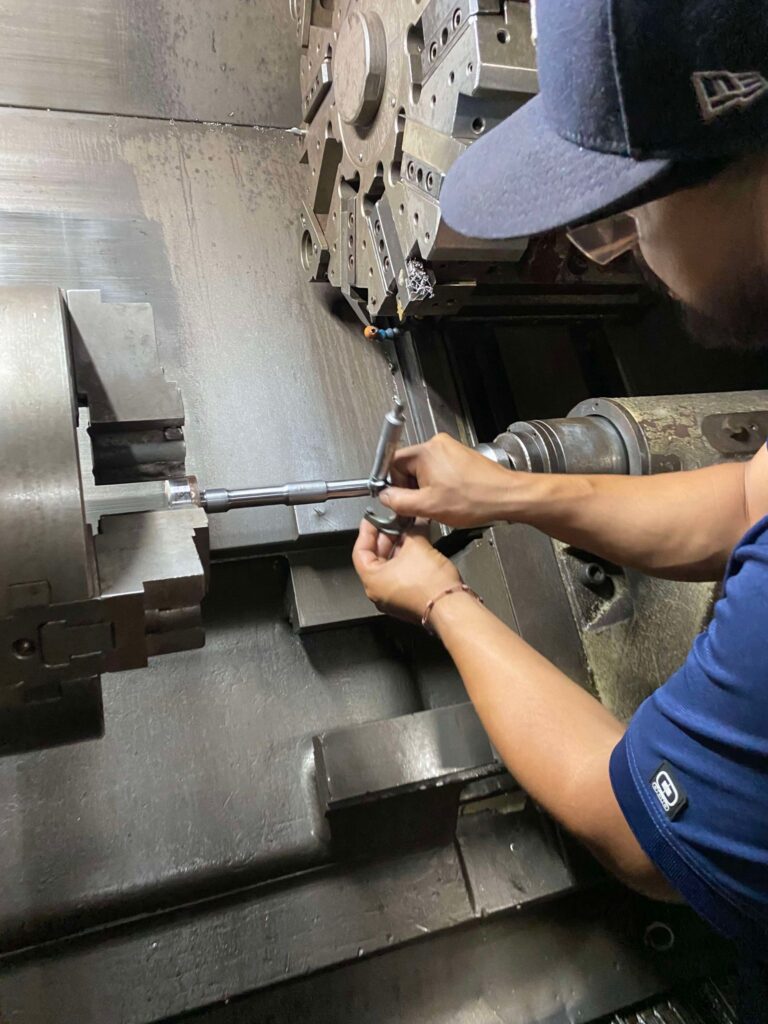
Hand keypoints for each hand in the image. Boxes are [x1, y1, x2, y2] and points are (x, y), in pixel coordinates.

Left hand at [352, 519, 460, 623]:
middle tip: (396, 521)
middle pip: (376, 558)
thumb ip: (411, 530)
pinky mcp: (408, 599)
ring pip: (392, 566)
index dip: (367, 531)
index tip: (371, 519)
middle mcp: (379, 592)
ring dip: (401, 547)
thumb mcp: (417, 546)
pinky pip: (403, 575)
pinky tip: (419, 546)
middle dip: (388, 537)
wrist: (452, 606)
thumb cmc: (431, 585)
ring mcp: (394, 598)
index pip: (360, 550)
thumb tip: (414, 522)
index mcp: (372, 581)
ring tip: (410, 530)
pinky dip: (408, 559)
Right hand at [378, 433, 515, 527]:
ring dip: (425, 489)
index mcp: (426, 451)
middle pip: (408, 466)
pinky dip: (438, 485)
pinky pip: (438, 470)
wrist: (506, 497)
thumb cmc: (475, 498)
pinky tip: (448, 499)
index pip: (393, 462)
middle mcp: (437, 445)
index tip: (396, 499)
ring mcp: (450, 450)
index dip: (392, 484)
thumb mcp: (428, 506)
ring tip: (438, 503)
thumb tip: (385, 497)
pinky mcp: (460, 458)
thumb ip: (399, 501)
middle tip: (420, 506)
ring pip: (423, 471)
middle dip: (410, 488)